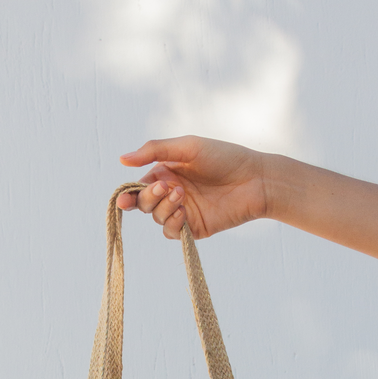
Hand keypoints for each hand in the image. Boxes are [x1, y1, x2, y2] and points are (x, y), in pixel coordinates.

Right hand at [117, 135, 267, 239]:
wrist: (255, 180)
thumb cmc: (224, 157)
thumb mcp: (188, 146)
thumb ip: (154, 151)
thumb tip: (122, 159)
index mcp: (167, 171)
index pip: (139, 185)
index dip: (129, 194)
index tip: (124, 199)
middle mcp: (172, 192)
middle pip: (145, 203)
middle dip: (149, 197)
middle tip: (168, 186)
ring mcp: (183, 211)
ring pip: (157, 218)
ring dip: (164, 208)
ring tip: (183, 195)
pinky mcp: (195, 228)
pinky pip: (173, 232)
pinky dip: (173, 223)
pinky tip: (183, 212)